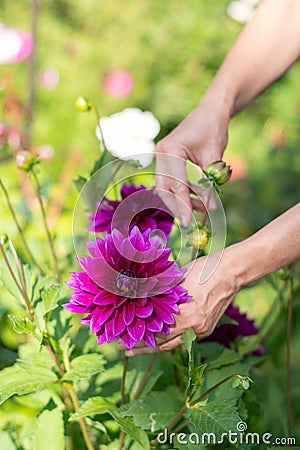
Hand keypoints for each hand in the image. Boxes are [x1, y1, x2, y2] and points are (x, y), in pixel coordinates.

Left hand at [119, 248, 239, 355]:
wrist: (231, 272)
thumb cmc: (202, 269)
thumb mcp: (176, 279)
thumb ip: (160, 292)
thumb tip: (137, 298)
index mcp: (185, 315)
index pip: (154, 334)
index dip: (136, 339)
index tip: (121, 342)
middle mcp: (193, 327)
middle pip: (162, 344)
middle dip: (142, 348)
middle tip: (124, 349)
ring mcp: (201, 330)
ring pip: (173, 343)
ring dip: (155, 347)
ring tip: (136, 349)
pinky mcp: (206, 330)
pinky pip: (184, 338)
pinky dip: (169, 339)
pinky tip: (157, 339)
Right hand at [155, 92, 229, 225]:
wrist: (211, 111)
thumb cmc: (213, 129)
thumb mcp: (213, 158)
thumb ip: (209, 184)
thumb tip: (210, 209)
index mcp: (170, 150)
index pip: (175, 184)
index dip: (182, 205)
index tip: (189, 222)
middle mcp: (161, 154)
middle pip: (164, 189)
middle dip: (176, 207)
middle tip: (190, 222)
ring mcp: (163, 158)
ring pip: (167, 188)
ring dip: (183, 201)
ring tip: (202, 208)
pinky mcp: (168, 161)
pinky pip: (172, 182)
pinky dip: (184, 192)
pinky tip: (198, 200)